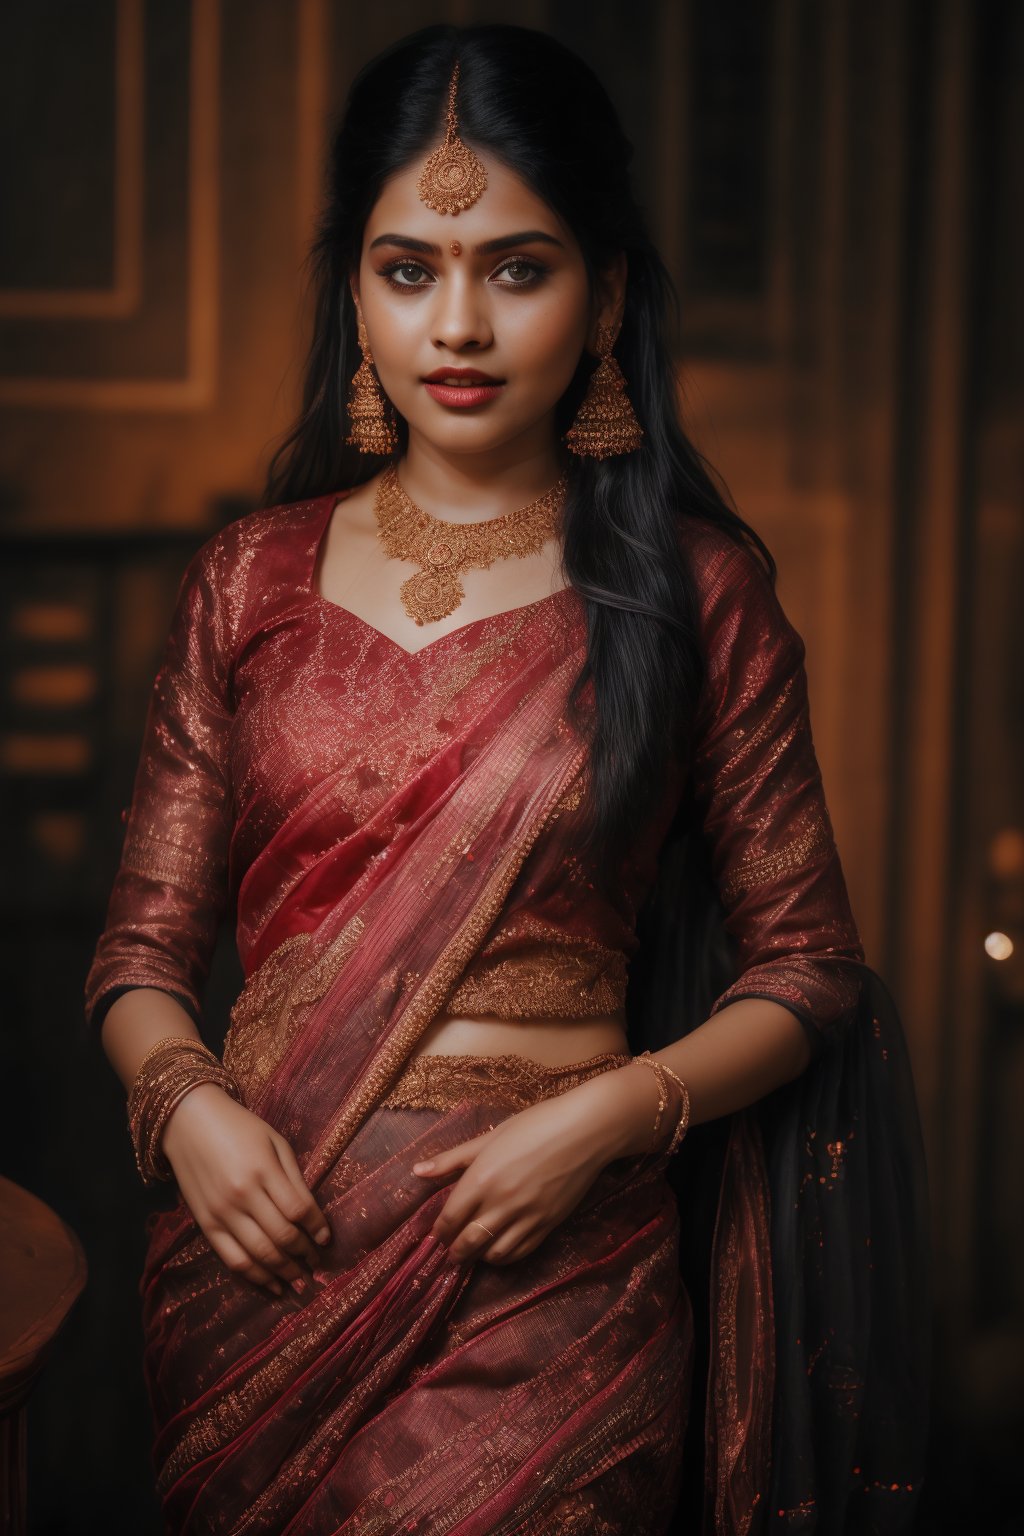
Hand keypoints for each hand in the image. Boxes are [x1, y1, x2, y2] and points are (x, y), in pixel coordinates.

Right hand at [160, 1082, 331, 1297]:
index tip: (327, 1239)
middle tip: (317, 1263)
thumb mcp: (274, 1141)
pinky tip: (273, 1285)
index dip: (316, 1228)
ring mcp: (221, 1213)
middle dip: (304, 1254)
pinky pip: (232, 1259)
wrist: (188, 1123)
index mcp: (262, 1170)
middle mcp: (241, 1195)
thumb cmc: (239, 1127)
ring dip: (283, 1271)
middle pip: (281, 1236)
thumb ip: (293, 1177)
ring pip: (259, 1254)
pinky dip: (255, 1276)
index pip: (298, 1209)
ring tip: (300, 1280)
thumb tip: (312, 1214)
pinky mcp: (205, 1225)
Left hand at [410, 1076, 621, 1265]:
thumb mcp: (491, 1136)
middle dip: (455, 1252)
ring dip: (480, 1257)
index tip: (437, 1235)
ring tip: (475, 1252)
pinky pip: (521, 1252)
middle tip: (451, 1253)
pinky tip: (500, 1250)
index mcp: (482, 1178)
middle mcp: (501, 1202)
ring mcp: (527, 1217)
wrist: (585, 1131)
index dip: (440, 1232)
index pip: (450, 1218)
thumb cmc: (535, 1125)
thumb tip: (417, 1171)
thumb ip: (453, 1158)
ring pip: (494, 1254)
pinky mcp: (548, 1225)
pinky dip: (506, 1257)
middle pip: (468, 1242)